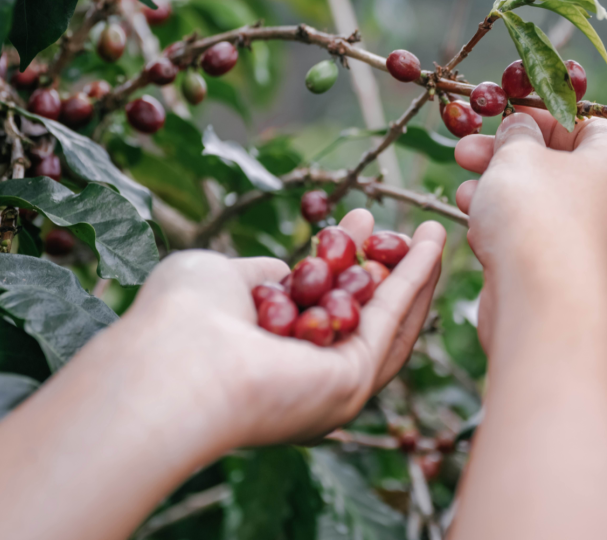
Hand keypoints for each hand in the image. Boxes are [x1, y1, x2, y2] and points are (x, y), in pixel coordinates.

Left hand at [121, 209, 444, 458]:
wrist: (172, 363)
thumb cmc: (178, 321)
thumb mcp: (219, 279)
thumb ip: (259, 277)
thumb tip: (284, 273)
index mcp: (271, 358)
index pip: (319, 306)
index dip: (342, 261)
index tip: (355, 220)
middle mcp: (305, 378)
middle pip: (361, 317)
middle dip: (385, 267)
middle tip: (405, 227)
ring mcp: (331, 386)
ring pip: (387, 322)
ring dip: (414, 274)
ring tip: (435, 231)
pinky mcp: (352, 383)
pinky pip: (391, 320)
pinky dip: (414, 279)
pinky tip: (430, 243)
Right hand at [454, 109, 606, 351]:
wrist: (542, 303)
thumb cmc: (535, 214)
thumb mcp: (517, 155)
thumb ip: (515, 132)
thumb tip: (519, 126)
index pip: (585, 125)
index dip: (542, 116)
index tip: (504, 117)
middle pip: (557, 165)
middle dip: (506, 155)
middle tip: (465, 150)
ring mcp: (592, 241)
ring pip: (541, 203)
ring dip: (498, 191)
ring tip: (463, 188)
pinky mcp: (567, 273)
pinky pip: (536, 237)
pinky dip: (506, 225)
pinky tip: (473, 221)